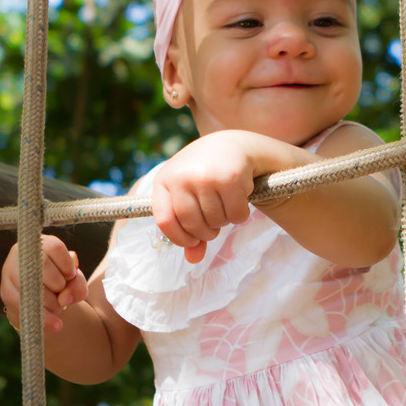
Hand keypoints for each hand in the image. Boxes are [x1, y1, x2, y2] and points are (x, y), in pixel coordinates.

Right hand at [1, 235, 88, 331]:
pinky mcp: (5, 290)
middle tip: (63, 294)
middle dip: (59, 286)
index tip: (71, 276)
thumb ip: (77, 285)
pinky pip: (21, 304)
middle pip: (43, 266)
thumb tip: (64, 298)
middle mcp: (22, 253)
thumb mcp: (75, 281)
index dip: (67, 265)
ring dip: (50, 302)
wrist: (44, 299)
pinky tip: (55, 324)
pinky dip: (42, 316)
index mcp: (41, 244)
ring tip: (58, 307)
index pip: (55, 247)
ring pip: (30, 286)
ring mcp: (9, 271)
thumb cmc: (61, 282)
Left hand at [151, 131, 259, 263]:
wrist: (232, 145)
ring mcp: (207, 177)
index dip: (179, 238)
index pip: (165, 221)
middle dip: (206, 232)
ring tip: (225, 206)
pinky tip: (239, 199)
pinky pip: (236, 215)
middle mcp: (183, 177)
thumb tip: (193, 260)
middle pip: (193, 225)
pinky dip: (240, 215)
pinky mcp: (231, 178)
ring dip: (224, 222)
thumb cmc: (205, 174)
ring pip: (216, 221)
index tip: (192, 241)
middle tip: (214, 225)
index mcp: (165, 180)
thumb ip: (188, 227)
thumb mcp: (189, 194)